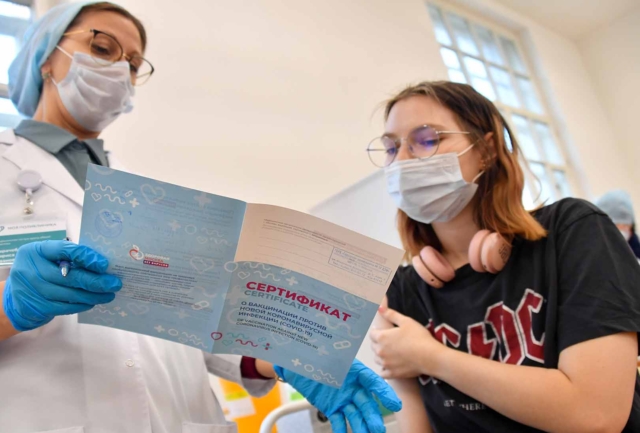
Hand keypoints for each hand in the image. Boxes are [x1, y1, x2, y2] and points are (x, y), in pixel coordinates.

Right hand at [3, 240, 121, 330]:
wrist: (16, 296)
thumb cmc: (39, 270)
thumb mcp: (47, 257)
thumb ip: (68, 257)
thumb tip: (101, 264)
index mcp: (37, 251)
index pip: (64, 250)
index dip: (86, 257)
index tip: (104, 264)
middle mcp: (32, 269)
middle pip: (70, 276)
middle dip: (96, 281)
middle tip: (115, 283)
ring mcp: (34, 290)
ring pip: (70, 294)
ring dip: (93, 295)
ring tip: (109, 294)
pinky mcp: (38, 307)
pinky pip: (65, 307)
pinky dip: (82, 305)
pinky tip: (93, 302)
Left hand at [274, 359, 400, 432]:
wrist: (298, 363)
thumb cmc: (309, 353)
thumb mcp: (311, 350)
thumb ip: (311, 352)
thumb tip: (293, 355)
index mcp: (351, 369)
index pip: (371, 380)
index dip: (383, 392)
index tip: (394, 404)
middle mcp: (351, 385)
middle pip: (365, 402)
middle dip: (372, 416)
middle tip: (378, 429)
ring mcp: (343, 398)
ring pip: (355, 415)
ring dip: (362, 426)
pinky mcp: (332, 408)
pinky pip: (339, 421)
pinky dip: (342, 430)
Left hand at [370, 306, 444, 378]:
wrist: (429, 356)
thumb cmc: (418, 336)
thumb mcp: (406, 321)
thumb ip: (391, 314)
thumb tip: (379, 308)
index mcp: (382, 337)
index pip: (372, 334)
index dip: (376, 331)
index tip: (382, 331)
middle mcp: (380, 351)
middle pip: (373, 346)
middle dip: (378, 342)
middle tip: (387, 340)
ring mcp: (385, 364)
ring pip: (377, 359)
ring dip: (380, 355)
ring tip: (389, 352)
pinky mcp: (392, 374)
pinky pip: (382, 372)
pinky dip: (384, 369)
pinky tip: (389, 365)